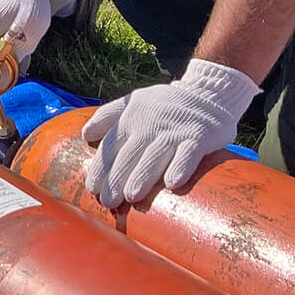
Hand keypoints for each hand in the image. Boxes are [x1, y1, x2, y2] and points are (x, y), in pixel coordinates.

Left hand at [81, 60, 259, 207]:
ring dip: (143, 175)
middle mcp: (151, 123)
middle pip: (130, 153)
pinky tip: (172, 183)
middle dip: (117, 177)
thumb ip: (108, 115)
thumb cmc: (165, 105)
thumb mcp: (134, 101)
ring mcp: (176, 130)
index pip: (111, 144)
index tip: (91, 189)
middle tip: (107, 201)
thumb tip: (85, 136)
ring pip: (156, 154)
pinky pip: (189, 153)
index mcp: (132, 117)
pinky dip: (181, 167)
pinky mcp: (200, 136)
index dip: (101, 167)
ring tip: (131, 196)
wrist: (208, 93)